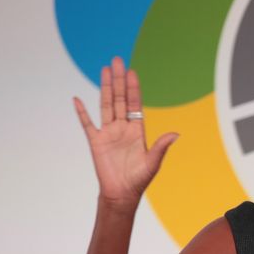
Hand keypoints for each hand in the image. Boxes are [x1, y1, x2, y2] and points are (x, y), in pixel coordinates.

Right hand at [73, 56, 177, 206]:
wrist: (122, 193)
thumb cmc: (139, 179)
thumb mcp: (153, 162)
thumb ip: (161, 146)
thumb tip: (176, 134)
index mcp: (137, 130)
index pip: (135, 104)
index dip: (133, 88)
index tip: (132, 72)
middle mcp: (122, 128)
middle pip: (120, 99)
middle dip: (119, 80)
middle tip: (117, 60)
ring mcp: (108, 133)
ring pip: (106, 105)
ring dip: (105, 88)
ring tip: (104, 70)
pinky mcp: (95, 141)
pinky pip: (87, 123)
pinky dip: (82, 112)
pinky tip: (77, 99)